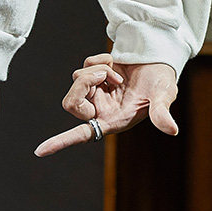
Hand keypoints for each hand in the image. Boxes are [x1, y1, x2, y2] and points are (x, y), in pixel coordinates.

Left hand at [34, 54, 178, 156]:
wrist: (160, 59)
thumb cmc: (163, 81)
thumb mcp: (165, 96)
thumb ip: (162, 113)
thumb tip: (172, 131)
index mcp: (112, 121)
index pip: (82, 135)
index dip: (61, 142)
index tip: (39, 151)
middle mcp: (100, 110)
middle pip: (70, 102)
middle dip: (83, 84)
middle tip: (104, 75)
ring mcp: (95, 94)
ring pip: (75, 82)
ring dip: (95, 71)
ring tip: (116, 73)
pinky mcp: (93, 78)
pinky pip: (83, 68)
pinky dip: (98, 62)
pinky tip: (114, 65)